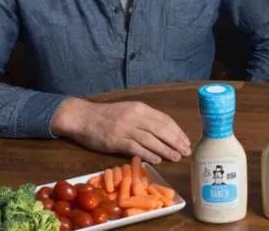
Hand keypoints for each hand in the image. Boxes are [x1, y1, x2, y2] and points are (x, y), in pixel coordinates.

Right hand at [51, 98, 191, 163]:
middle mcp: (135, 117)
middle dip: (176, 141)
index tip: (186, 141)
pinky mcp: (116, 140)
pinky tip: (157, 160)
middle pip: (161, 130)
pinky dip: (148, 155)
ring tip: (176, 157)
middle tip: (186, 151)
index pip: (165, 120)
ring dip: (166, 150)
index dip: (177, 131)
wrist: (82, 117)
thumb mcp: (128, 110)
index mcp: (140, 108)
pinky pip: (136, 148)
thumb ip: (144, 118)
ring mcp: (125, 128)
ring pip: (151, 140)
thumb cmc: (106, 115)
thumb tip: (164, 131)